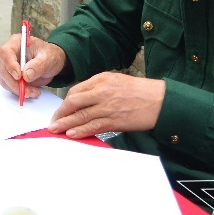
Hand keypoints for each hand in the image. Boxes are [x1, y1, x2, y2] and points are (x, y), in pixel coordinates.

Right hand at [0, 35, 65, 98]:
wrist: (52, 62)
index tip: (19, 76)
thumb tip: (26, 75)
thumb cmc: (50, 55)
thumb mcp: (48, 58)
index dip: (10, 64)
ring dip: (17, 89)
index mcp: (16, 43)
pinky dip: (19, 92)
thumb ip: (38, 65)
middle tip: (28, 91)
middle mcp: (10, 54)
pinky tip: (31, 92)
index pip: (5, 52)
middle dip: (15, 83)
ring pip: (5, 80)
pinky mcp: (11, 76)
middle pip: (3, 69)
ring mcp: (9, 66)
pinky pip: (10, 86)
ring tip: (33, 92)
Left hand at [48, 72, 164, 137]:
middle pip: (74, 102)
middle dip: (61, 113)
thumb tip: (83, 98)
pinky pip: (93, 126)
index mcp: (101, 80)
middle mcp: (102, 92)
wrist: (160, 101)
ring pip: (81, 116)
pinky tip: (72, 134)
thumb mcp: (116, 80)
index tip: (60, 110)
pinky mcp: (115, 121)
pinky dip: (81, 131)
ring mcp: (108, 107)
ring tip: (55, 130)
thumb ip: (98, 86)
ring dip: (66, 124)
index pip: (76, 90)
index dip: (65, 102)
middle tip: (53, 122)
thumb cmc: (140, 90)